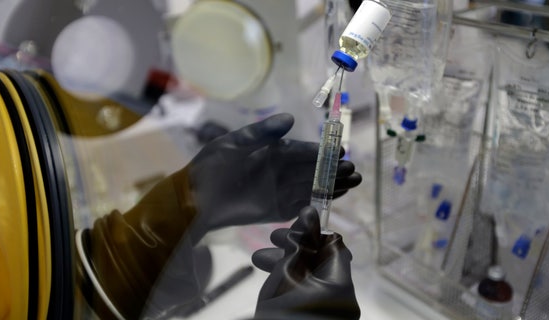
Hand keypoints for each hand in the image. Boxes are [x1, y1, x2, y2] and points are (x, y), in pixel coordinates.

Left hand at [185, 113, 361, 236]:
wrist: (193, 201)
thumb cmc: (209, 168)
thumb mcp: (232, 144)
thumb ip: (260, 133)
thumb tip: (290, 118)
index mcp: (271, 151)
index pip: (301, 151)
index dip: (321, 152)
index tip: (340, 151)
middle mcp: (280, 170)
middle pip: (312, 169)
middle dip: (333, 169)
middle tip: (354, 170)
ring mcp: (280, 190)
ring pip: (311, 187)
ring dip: (332, 185)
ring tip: (354, 182)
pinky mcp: (277, 210)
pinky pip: (301, 206)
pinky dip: (318, 202)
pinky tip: (336, 198)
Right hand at [251, 206, 359, 319]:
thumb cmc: (283, 316)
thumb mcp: (287, 274)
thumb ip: (299, 242)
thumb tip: (310, 212)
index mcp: (341, 284)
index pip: (334, 246)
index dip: (311, 232)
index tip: (289, 228)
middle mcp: (342, 300)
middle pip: (321, 261)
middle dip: (293, 248)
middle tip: (270, 240)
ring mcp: (331, 314)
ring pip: (311, 279)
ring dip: (286, 266)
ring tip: (259, 261)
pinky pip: (308, 296)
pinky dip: (291, 286)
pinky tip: (269, 282)